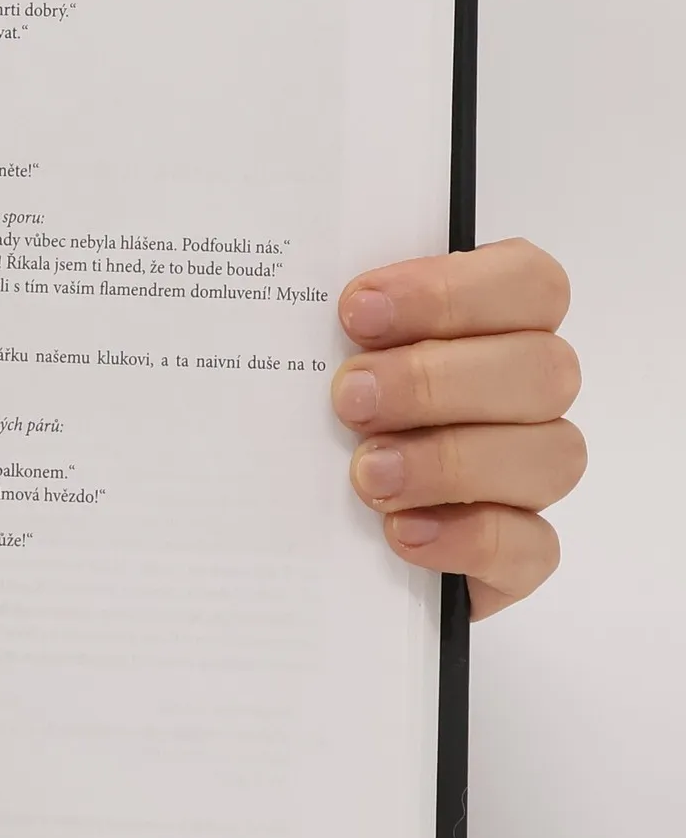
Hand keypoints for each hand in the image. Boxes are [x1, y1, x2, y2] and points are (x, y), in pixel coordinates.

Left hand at [332, 239, 582, 618]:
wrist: (295, 519)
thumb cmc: (313, 413)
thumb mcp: (306, 356)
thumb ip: (315, 322)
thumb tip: (286, 303)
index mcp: (494, 325)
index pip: (528, 283)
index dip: (450, 291)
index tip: (355, 311)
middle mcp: (526, 395)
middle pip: (545, 369)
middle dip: (436, 382)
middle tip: (348, 400)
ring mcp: (531, 475)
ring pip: (552, 456)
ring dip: (452, 462)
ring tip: (366, 473)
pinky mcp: (519, 554)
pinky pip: (534, 547)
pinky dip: (470, 538)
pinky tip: (400, 532)